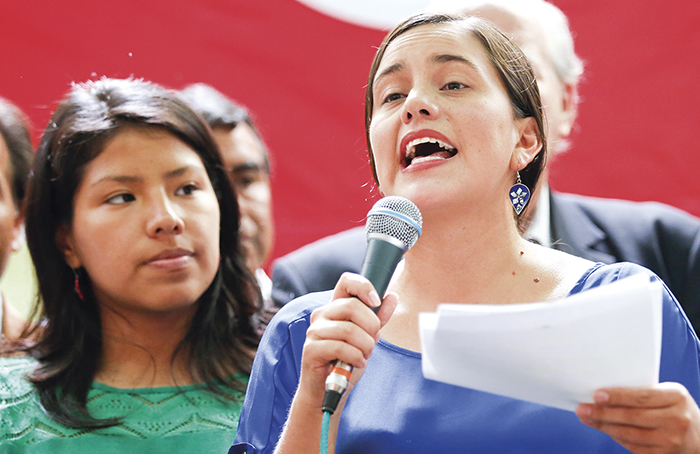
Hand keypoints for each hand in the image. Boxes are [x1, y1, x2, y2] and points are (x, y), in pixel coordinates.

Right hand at [298, 272, 397, 395]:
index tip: (376, 302)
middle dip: (371, 326)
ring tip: (363, 356)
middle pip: (352, 306)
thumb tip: (392, 297)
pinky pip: (340, 347)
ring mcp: (314, 331)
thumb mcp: (367, 338)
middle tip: (372, 342)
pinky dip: (355, 357)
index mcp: (336, 307)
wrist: (327, 391)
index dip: (364, 286)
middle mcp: (322, 314)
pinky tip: (356, 364)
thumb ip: (378, 318)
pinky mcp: (310, 349)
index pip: (347, 281)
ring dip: (364, 347)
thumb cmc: (345, 362)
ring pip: (348, 330)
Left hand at [576, 382, 699, 452]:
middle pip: (632, 417)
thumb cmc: (676, 410)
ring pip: (630, 434)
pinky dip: (616, 437)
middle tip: (582, 408)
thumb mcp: (667, 395)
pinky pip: (633, 447)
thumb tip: (602, 394)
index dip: (617, 396)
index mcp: (676, 397)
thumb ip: (643, 394)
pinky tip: (604, 429)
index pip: (641, 397)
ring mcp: (672, 441)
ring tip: (586, 418)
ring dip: (604, 426)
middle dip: (603, 413)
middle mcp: (677, 420)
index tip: (596, 395)